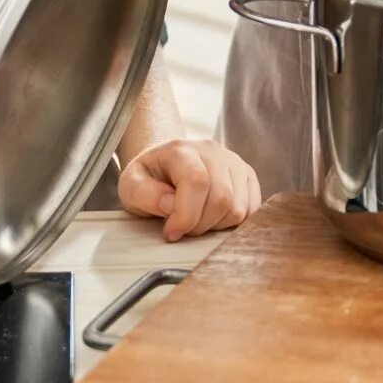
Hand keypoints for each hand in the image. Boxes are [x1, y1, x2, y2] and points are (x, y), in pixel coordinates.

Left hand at [119, 137, 261, 240]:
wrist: (166, 164)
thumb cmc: (149, 177)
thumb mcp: (131, 185)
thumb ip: (144, 193)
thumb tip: (171, 205)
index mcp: (181, 149)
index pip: (197, 182)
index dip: (186, 216)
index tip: (170, 232)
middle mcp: (213, 150)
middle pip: (222, 198)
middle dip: (199, 225)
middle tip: (181, 228)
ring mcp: (233, 161)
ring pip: (238, 208)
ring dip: (215, 226)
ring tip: (196, 221)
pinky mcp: (247, 175)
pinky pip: (251, 210)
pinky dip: (232, 224)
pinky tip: (212, 219)